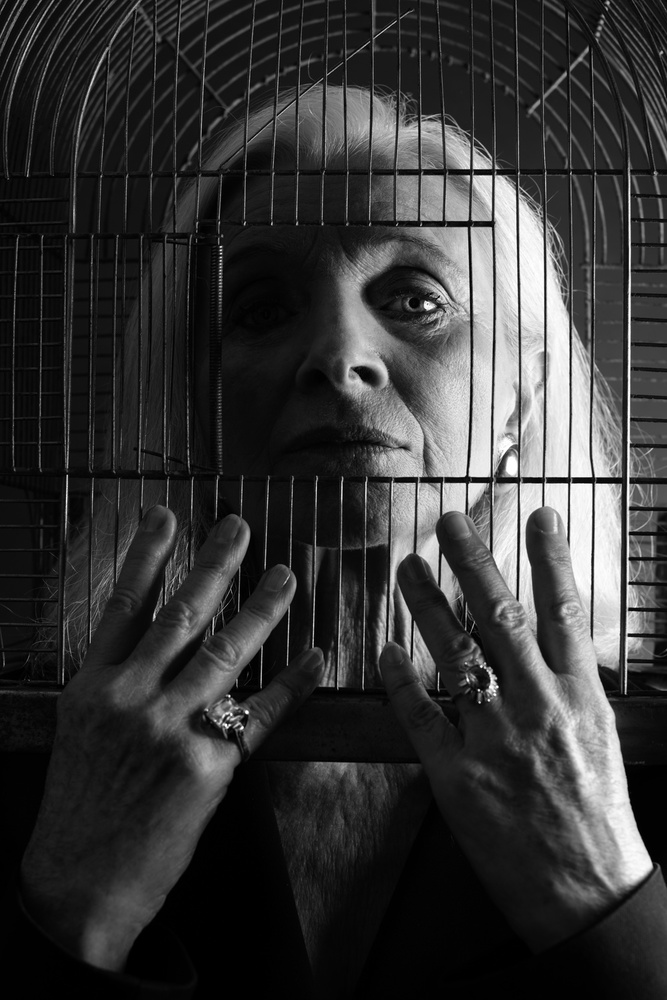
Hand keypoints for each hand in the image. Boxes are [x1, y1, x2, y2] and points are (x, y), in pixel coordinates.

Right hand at [20, 506, 322, 970]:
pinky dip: (290, 685)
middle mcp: (129, 697)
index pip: (122, 604)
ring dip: (261, 610)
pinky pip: (258, 714)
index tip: (167, 515)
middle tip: (239, 527)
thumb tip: (154, 643)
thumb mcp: (81, 730)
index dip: (146, 555)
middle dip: (213, 565)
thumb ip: (116, 683)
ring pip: (223, 652)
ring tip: (285, 577)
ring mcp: (168, 729)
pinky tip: (311, 660)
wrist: (80, 881)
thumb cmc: (81, 806)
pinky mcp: (205, 765)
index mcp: (92, 685)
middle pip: (179, 615)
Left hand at [380, 506, 651, 951]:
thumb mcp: (599, 736)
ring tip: (407, 567)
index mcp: (581, 698)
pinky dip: (400, 679)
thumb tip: (549, 638)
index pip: (565, 613)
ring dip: (428, 605)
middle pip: (502, 619)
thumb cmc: (597, 814)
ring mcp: (496, 741)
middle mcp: (540, 709)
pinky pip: (421, 716)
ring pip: (458, 655)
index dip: (552, 559)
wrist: (587, 892)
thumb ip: (571, 685)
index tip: (538, 515)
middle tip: (447, 521)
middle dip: (474, 563)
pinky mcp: (457, 776)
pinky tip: (385, 649)